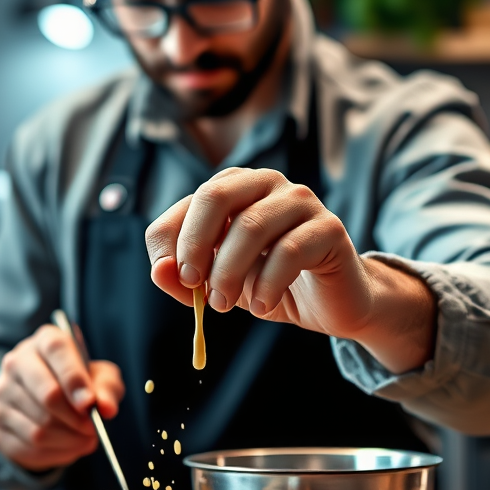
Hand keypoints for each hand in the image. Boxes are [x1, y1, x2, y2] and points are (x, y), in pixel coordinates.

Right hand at [0, 324, 124, 471]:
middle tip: (93, 429)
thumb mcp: (101, 378)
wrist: (48, 402)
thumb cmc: (79, 383)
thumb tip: (106, 409)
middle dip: (76, 418)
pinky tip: (67, 446)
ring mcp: (1, 394)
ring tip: (84, 439)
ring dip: (69, 440)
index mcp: (44, 340)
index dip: (75, 379)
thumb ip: (107, 389)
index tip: (90, 405)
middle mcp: (16, 362)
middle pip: (47, 394)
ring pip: (39, 428)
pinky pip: (28, 448)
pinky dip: (54, 453)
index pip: (57, 351)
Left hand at [145, 167, 436, 374]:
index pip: (191, 202)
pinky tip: (261, 307)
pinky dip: (266, 284)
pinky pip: (289, 251)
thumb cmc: (267, 283)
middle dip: (196, 244)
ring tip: (223, 305)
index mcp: (235, 186)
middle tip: (193, 285)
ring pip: (252, 225)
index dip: (173, 240)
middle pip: (216, 196)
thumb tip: (159, 270)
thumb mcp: (218, 285)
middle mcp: (267, 182)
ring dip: (229, 272)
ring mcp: (301, 200)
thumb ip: (183, 279)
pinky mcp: (330, 227)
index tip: (176, 278)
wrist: (330, 303)